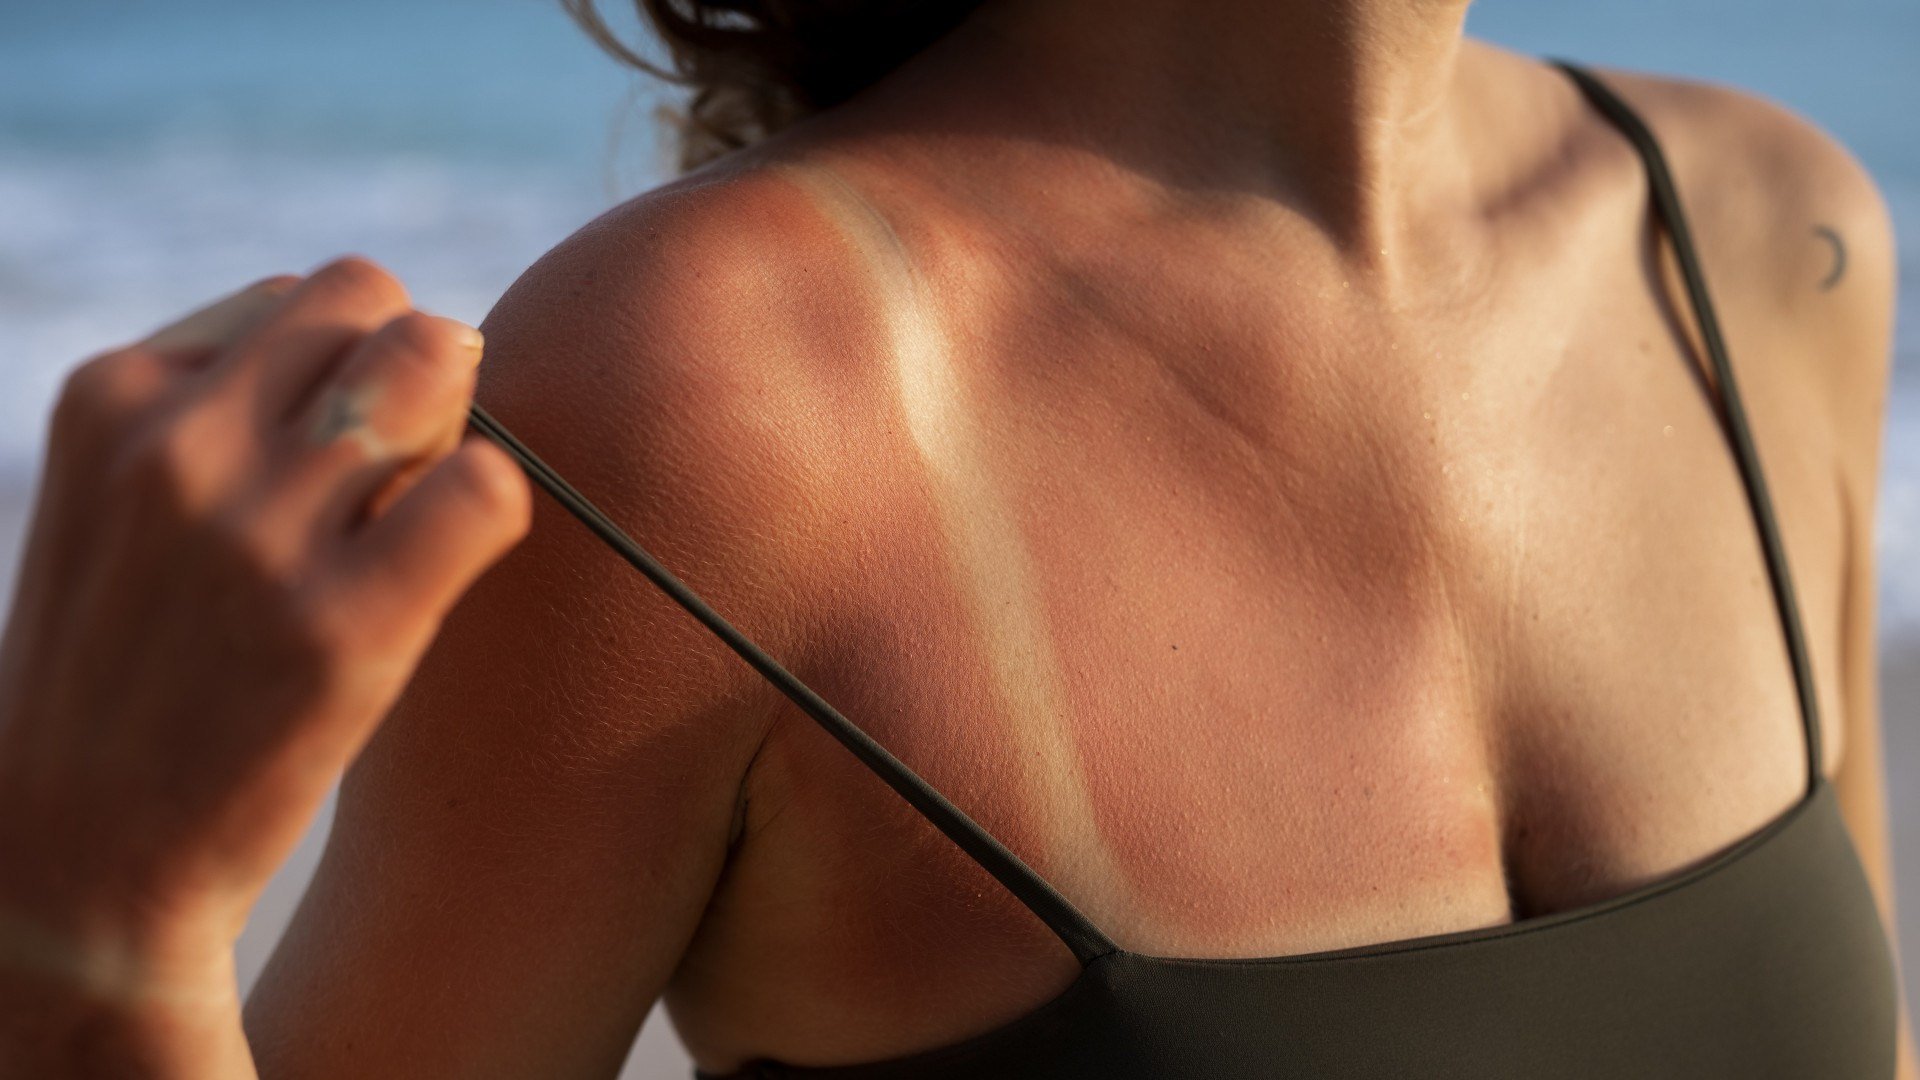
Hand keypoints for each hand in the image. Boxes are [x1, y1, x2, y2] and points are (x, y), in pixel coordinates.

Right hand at [0, 258, 532, 1009]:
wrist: (83, 857)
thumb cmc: (136, 666)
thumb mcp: (123, 504)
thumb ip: (226, 408)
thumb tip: (405, 342)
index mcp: (112, 395)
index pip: (298, 297)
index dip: (339, 370)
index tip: (316, 460)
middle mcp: (179, 444)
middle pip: (373, 296)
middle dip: (411, 366)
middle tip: (394, 473)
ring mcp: (262, 532)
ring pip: (436, 356)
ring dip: (454, 423)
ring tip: (414, 515)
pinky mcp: (348, 625)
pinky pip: (488, 485)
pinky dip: (495, 508)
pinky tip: (448, 567)